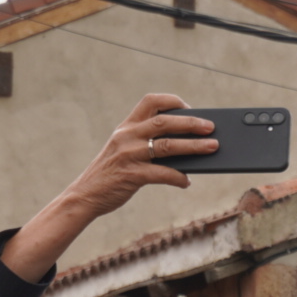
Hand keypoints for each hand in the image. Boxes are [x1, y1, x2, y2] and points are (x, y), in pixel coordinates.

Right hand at [61, 94, 217, 219]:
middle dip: (191, 123)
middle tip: (210, 127)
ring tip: (212, 148)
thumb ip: (147, 143)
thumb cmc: (112, 173)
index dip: (173, 101)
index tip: (190, 108)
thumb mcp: (124, 150)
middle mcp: (127, 136)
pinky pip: (162, 173)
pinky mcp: (131, 175)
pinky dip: (178, 177)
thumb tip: (186, 144)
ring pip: (168, 145)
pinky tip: (186, 182)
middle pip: (164, 121)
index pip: (150, 101)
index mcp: (126, 126)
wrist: (85, 195)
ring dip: (193, 146)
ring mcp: (129, 155)